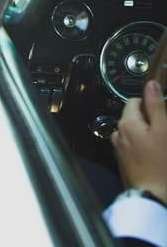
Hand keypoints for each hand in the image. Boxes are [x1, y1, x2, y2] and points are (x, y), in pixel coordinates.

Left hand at [111, 80, 166, 204]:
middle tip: (164, 130)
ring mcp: (120, 147)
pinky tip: (155, 154)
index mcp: (127, 123)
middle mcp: (118, 133)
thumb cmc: (161, 166)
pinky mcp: (124, 160)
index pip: (135, 100)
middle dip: (150, 119)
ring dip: (147, 132)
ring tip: (161, 144)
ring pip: (136, 131)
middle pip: (135, 116)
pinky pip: (134, 145)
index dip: (151, 102)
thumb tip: (151, 85)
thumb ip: (156, 106)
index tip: (162, 109)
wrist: (152, 196)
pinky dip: (144, 145)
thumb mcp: (163, 131)